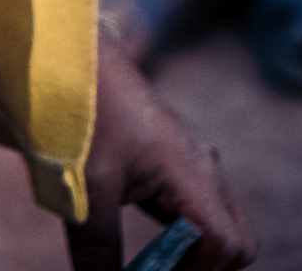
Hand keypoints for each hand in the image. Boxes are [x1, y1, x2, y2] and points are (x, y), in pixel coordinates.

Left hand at [66, 29, 256, 270]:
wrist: (67, 53)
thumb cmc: (82, 113)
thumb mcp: (87, 189)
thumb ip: (98, 249)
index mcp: (191, 171)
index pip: (228, 243)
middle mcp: (200, 166)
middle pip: (235, 238)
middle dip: (205, 267)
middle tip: (158, 269)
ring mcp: (187, 161)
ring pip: (214, 223)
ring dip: (186, 251)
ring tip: (144, 260)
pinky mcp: (168, 159)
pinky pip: (190, 207)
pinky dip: (174, 233)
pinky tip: (133, 230)